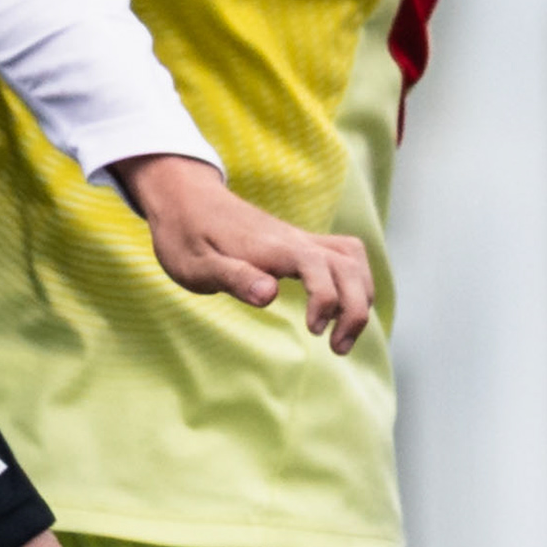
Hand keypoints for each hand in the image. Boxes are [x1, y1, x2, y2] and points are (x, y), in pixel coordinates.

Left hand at [114, 153, 372, 346]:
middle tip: (338, 348)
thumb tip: (269, 297)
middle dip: (355, 308)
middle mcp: (295, 240)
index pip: (320, 266)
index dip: (327, 300)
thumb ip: (233, 278)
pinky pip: (345, 256)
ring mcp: (300, 239)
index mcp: (272, 247)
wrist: (185, 198)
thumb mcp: (196, 265)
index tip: (313, 330)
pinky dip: (354, 283)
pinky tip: (339, 309)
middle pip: (349, 264)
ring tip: (342, 334)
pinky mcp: (300, 244)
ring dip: (360, 297)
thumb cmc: (185, 235)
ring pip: (354, 259)